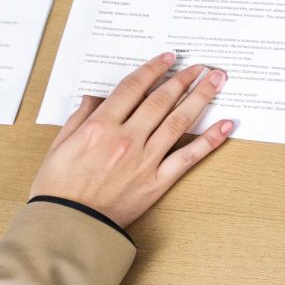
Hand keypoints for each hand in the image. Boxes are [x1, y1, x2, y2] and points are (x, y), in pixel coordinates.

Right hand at [29, 53, 234, 227]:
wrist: (68, 226)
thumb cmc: (58, 188)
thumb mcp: (60, 145)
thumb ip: (80, 117)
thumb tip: (95, 95)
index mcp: (100, 127)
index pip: (133, 88)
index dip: (153, 69)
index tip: (169, 58)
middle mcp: (126, 139)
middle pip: (161, 100)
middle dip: (183, 79)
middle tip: (201, 65)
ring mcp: (145, 160)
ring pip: (178, 121)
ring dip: (200, 98)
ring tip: (216, 81)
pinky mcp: (157, 182)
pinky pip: (188, 157)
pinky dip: (210, 140)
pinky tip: (226, 125)